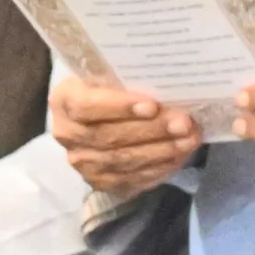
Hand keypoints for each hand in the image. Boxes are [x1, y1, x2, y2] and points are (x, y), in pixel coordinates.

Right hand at [51, 78, 199, 196]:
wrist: (103, 113)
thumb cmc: (115, 86)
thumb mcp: (117, 73)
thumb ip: (133, 79)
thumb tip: (173, 85)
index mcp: (65, 99)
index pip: (86, 106)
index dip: (119, 107)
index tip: (152, 106)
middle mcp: (67, 133)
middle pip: (107, 136)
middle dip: (151, 130)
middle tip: (184, 123)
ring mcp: (81, 160)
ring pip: (121, 160)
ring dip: (160, 151)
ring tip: (190, 139)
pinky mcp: (98, 181)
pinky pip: (129, 180)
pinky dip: (157, 169)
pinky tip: (179, 156)